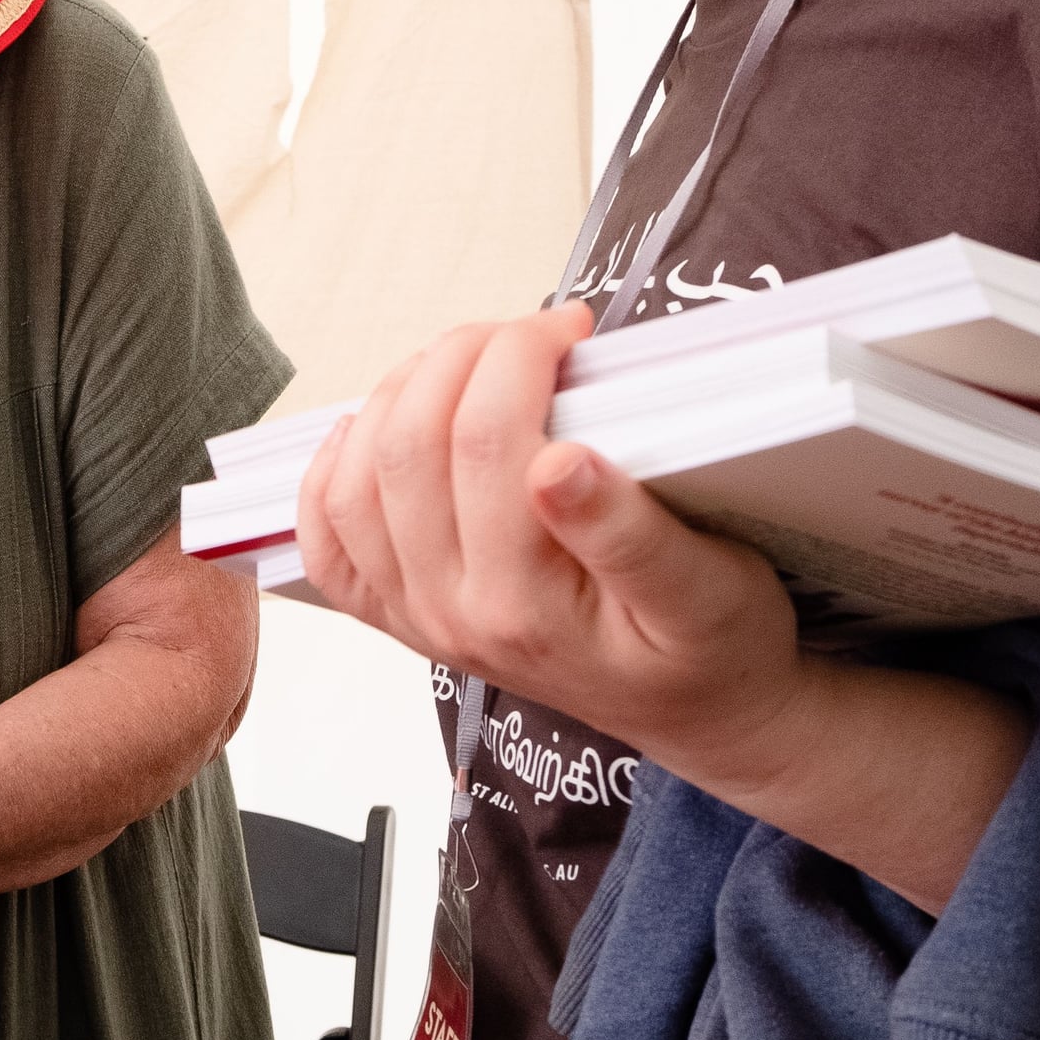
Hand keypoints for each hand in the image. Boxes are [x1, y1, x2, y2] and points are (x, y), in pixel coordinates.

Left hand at [295, 305, 819, 793]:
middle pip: (410, 447)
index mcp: (526, 608)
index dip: (520, 355)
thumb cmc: (710, 645)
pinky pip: (329, 543)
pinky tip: (376, 430)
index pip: (487, 442)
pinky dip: (334, 474)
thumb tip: (559, 463)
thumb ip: (630, 532)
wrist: (695, 712)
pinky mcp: (402, 615)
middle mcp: (453, 616)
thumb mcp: (709, 590)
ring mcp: (417, 617)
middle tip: (528, 332)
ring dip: (400, 395)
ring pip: (356, 480)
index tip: (573, 327)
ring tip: (470, 362)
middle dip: (461, 357)